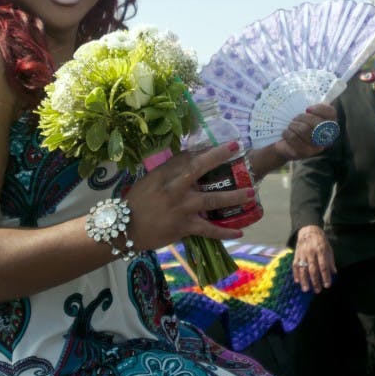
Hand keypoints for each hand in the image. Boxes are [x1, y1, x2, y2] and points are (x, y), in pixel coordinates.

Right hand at [122, 142, 252, 249]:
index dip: (207, 149)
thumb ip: (170, 171)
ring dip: (233, 196)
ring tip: (251, 193)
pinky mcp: (184, 226)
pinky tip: (240, 231)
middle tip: (239, 150)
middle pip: (199, 168)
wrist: (123, 228)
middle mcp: (174, 187)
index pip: (187, 156)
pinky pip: (208, 230)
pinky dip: (224, 232)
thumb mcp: (150, 181)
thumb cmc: (137, 203)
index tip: (225, 143)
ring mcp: (180, 207)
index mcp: (164, 174)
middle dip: (219, 157)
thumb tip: (192, 158)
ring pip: (211, 200)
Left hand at [273, 103, 337, 161]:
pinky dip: (287, 133)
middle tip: (295, 118)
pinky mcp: (304, 153)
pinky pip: (294, 138)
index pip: (332, 114)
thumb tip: (308, 105)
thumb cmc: (296, 124)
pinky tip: (286, 133)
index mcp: (329, 125)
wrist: (284, 142)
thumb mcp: (304, 113)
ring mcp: (316, 147)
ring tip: (290, 126)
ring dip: (293, 125)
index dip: (320, 109)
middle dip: (302, 117)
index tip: (307, 108)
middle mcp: (326, 137)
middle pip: (317, 123)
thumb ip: (311, 106)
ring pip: (304, 130)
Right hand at [292, 225, 335, 292]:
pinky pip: (295, 265)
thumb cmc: (321, 241)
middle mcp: (311, 252)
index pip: (323, 266)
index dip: (325, 276)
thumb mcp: (329, 249)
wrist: (309, 230)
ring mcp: (302, 253)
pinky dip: (296, 274)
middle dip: (315, 281)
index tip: (327, 285)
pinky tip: (298, 281)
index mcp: (321, 250)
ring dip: (304, 280)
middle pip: (313, 269)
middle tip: (317, 291)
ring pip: (303, 269)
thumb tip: (334, 274)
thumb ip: (331, 261)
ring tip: (306, 289)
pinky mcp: (296, 254)